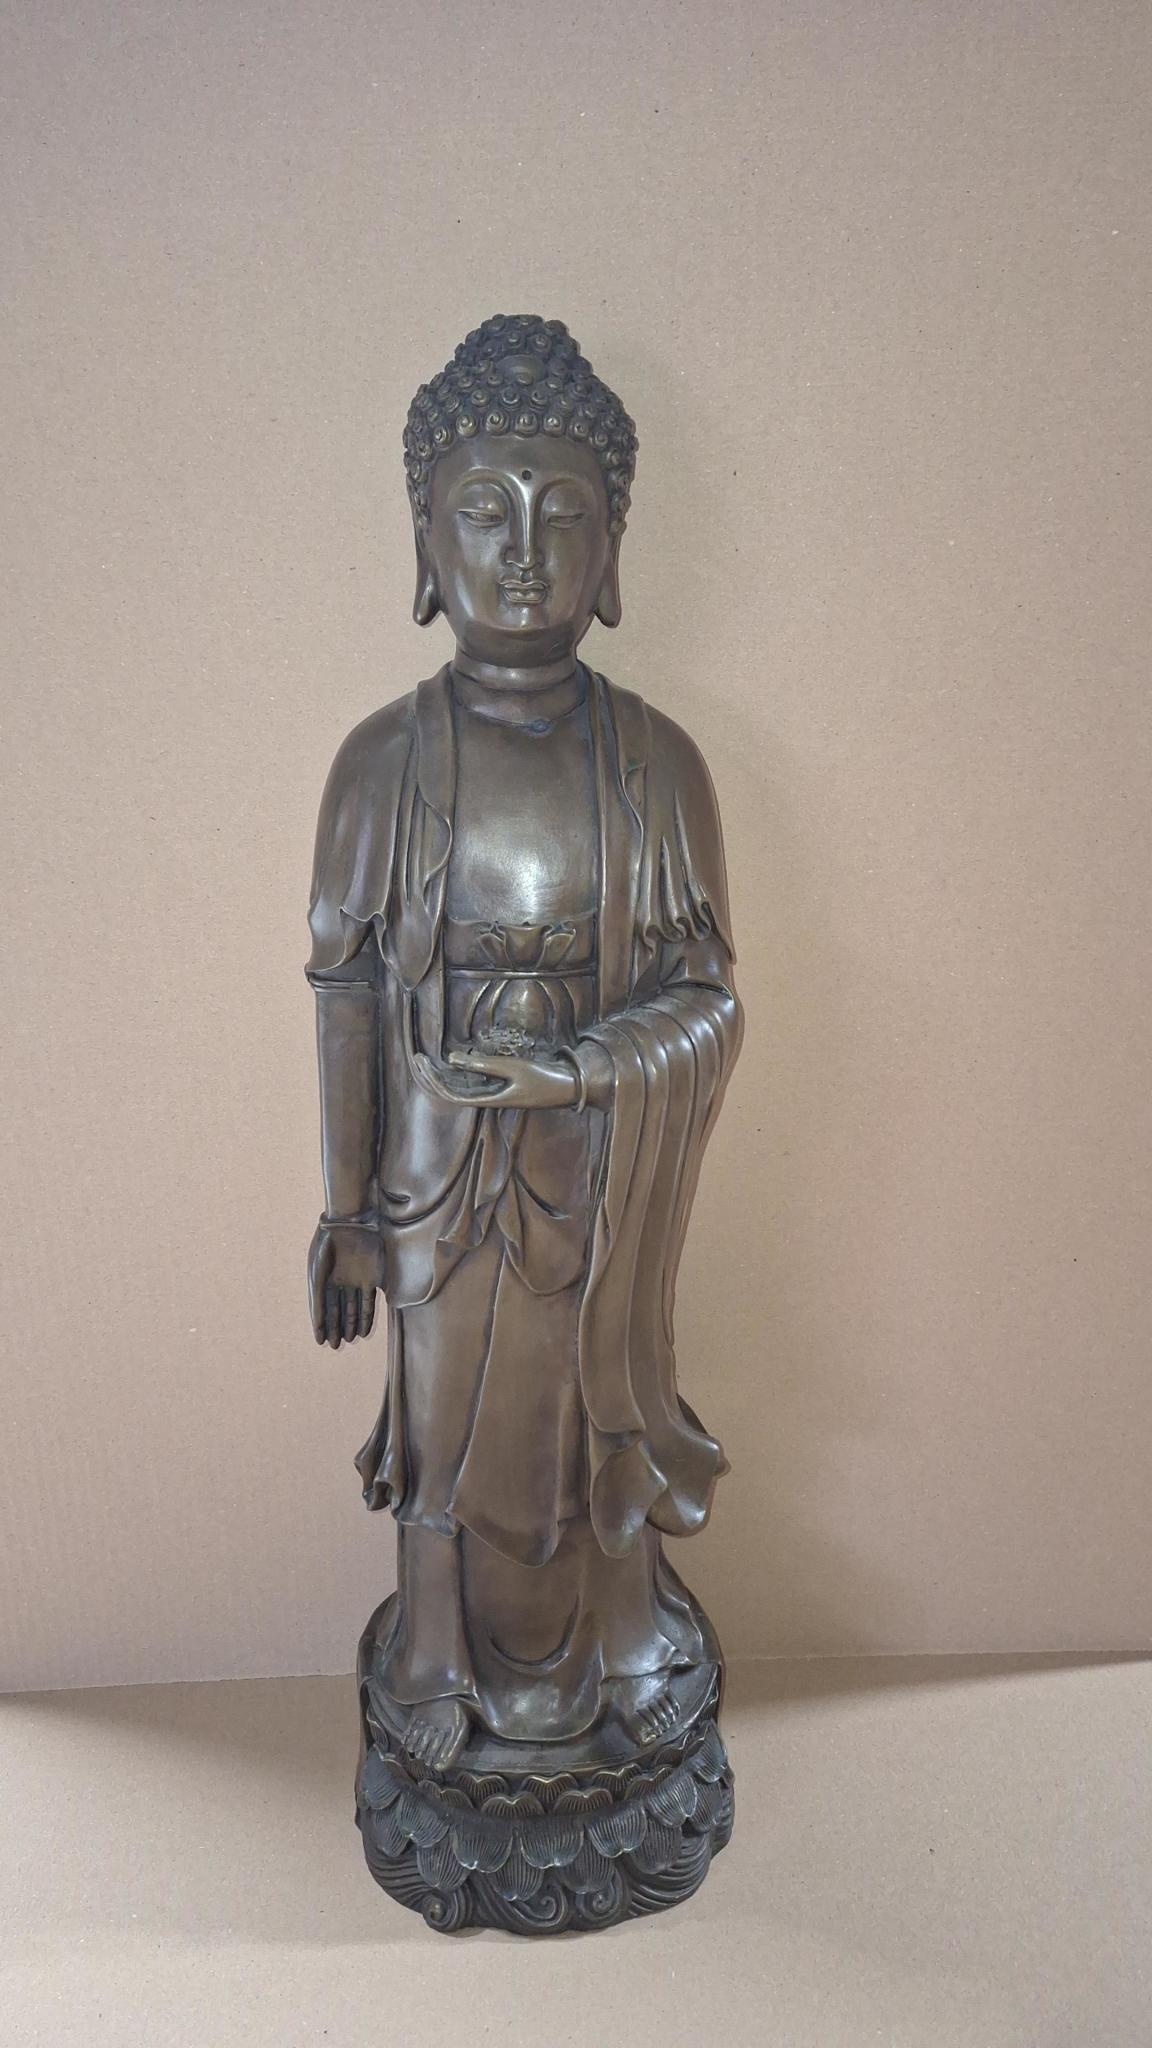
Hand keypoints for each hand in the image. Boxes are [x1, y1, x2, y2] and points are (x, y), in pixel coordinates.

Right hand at [308, 1220, 383, 1348]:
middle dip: (337, 1328)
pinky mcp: (372, 1279)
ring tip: (349, 1340)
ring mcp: (356, 1281)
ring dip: (351, 1325)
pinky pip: (369, 1302)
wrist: (348, 1224)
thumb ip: (317, 1298)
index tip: (321, 1341)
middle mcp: (339, 1283)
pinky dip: (366, 1317)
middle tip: (336, 1345)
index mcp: (323, 1280)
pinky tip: (363, 1330)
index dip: (322, 1325)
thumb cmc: (327, 1245)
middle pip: (338, 1311)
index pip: (323, 1308)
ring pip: (354, 1309)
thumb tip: (317, 1322)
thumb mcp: (317, 1273)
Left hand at [411, 1047, 579, 1109]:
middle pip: (448, 1093)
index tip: (420, 1060)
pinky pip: (468, 1083)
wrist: (565, 1087)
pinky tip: (447, 1061)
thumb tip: (451, 1058)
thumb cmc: (541, 1078)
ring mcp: (490, 1094)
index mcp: (487, 1100)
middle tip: (415, 1056)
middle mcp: (485, 1099)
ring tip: (425, 1058)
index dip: (431, 1079)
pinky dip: (454, 1074)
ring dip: (440, 1075)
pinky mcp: (497, 1088)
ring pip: (456, 1088)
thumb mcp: (512, 1067)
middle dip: (429, 1076)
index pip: (448, 1094)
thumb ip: (482, 1063)